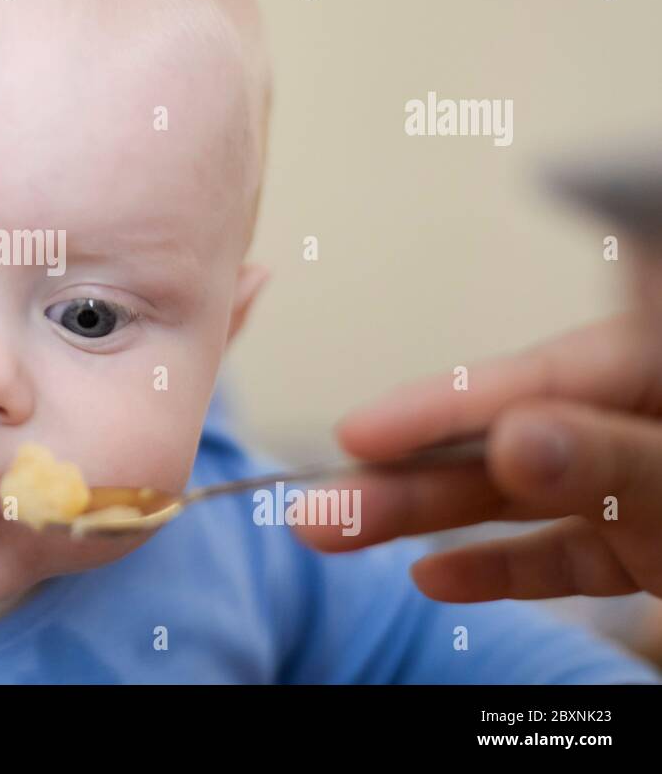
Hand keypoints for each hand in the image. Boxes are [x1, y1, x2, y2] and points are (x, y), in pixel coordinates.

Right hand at [294, 311, 661, 601]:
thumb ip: (611, 459)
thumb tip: (511, 438)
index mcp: (658, 366)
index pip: (537, 380)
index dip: (440, 408)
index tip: (356, 433)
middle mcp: (638, 419)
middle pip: (506, 440)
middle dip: (407, 474)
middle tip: (317, 503)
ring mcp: (641, 486)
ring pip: (521, 496)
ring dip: (428, 518)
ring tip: (334, 530)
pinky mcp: (647, 548)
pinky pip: (565, 553)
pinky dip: (504, 566)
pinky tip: (433, 576)